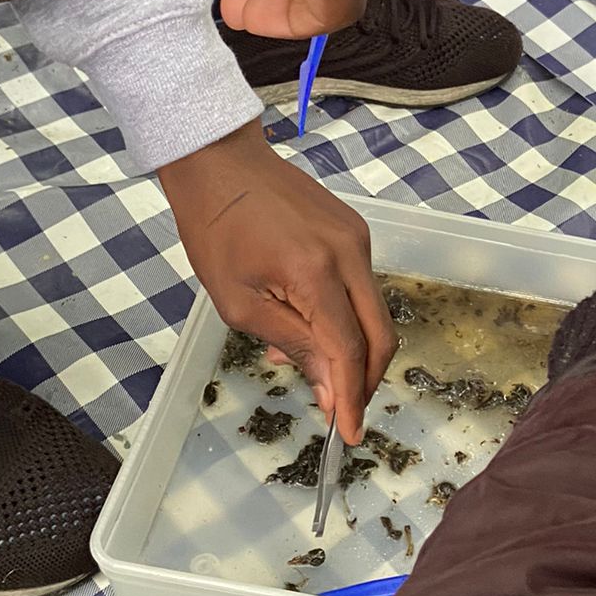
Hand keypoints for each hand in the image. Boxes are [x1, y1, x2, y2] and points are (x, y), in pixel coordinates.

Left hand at [158, 120, 396, 442]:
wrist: (219, 161)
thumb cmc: (215, 228)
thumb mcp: (238, 301)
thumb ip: (291, 343)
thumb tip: (328, 385)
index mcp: (316, 272)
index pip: (349, 350)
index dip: (352, 397)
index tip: (350, 433)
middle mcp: (349, 254)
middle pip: (380, 335)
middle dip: (365, 381)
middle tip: (342, 411)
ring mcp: (357, 239)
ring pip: (374, 312)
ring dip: (352, 349)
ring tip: (306, 360)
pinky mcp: (355, 230)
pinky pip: (361, 286)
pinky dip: (346, 316)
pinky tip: (308, 322)